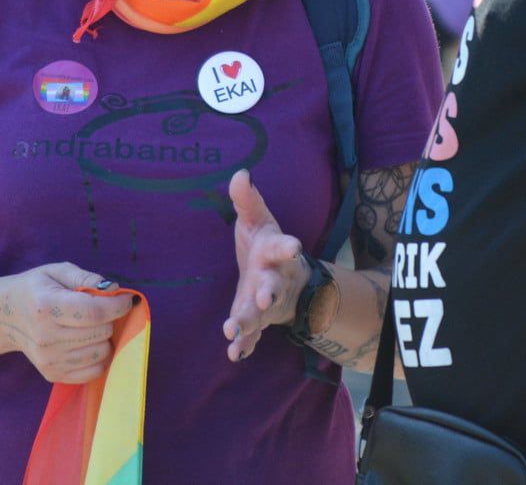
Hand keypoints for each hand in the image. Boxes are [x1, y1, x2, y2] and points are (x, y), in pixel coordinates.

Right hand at [2, 262, 133, 382]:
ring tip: (92, 326)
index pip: (93, 312)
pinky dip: (99, 357)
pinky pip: (94, 371)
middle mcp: (46, 336)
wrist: (4, 316)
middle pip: (100, 332)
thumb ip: (86, 278)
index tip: (127, 299)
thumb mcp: (56, 271)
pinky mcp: (53, 374)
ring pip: (101, 353)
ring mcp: (49, 359)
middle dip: (111, 318)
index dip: (118, 306)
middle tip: (103, 310)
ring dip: (105, 338)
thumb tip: (114, 290)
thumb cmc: (35, 289)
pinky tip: (88, 342)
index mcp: (46, 306)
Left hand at [222, 169, 307, 361]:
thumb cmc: (266, 246)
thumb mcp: (258, 220)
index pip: (282, 247)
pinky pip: (253, 336)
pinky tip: (234, 353)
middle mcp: (274, 279)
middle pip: (272, 286)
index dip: (288, 246)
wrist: (286, 281)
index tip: (293, 246)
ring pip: (259, 314)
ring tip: (231, 331)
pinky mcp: (258, 321)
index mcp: (274, 252)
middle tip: (262, 299)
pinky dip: (245, 345)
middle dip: (267, 293)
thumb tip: (240, 174)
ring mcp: (267, 303)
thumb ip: (247, 200)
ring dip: (247, 322)